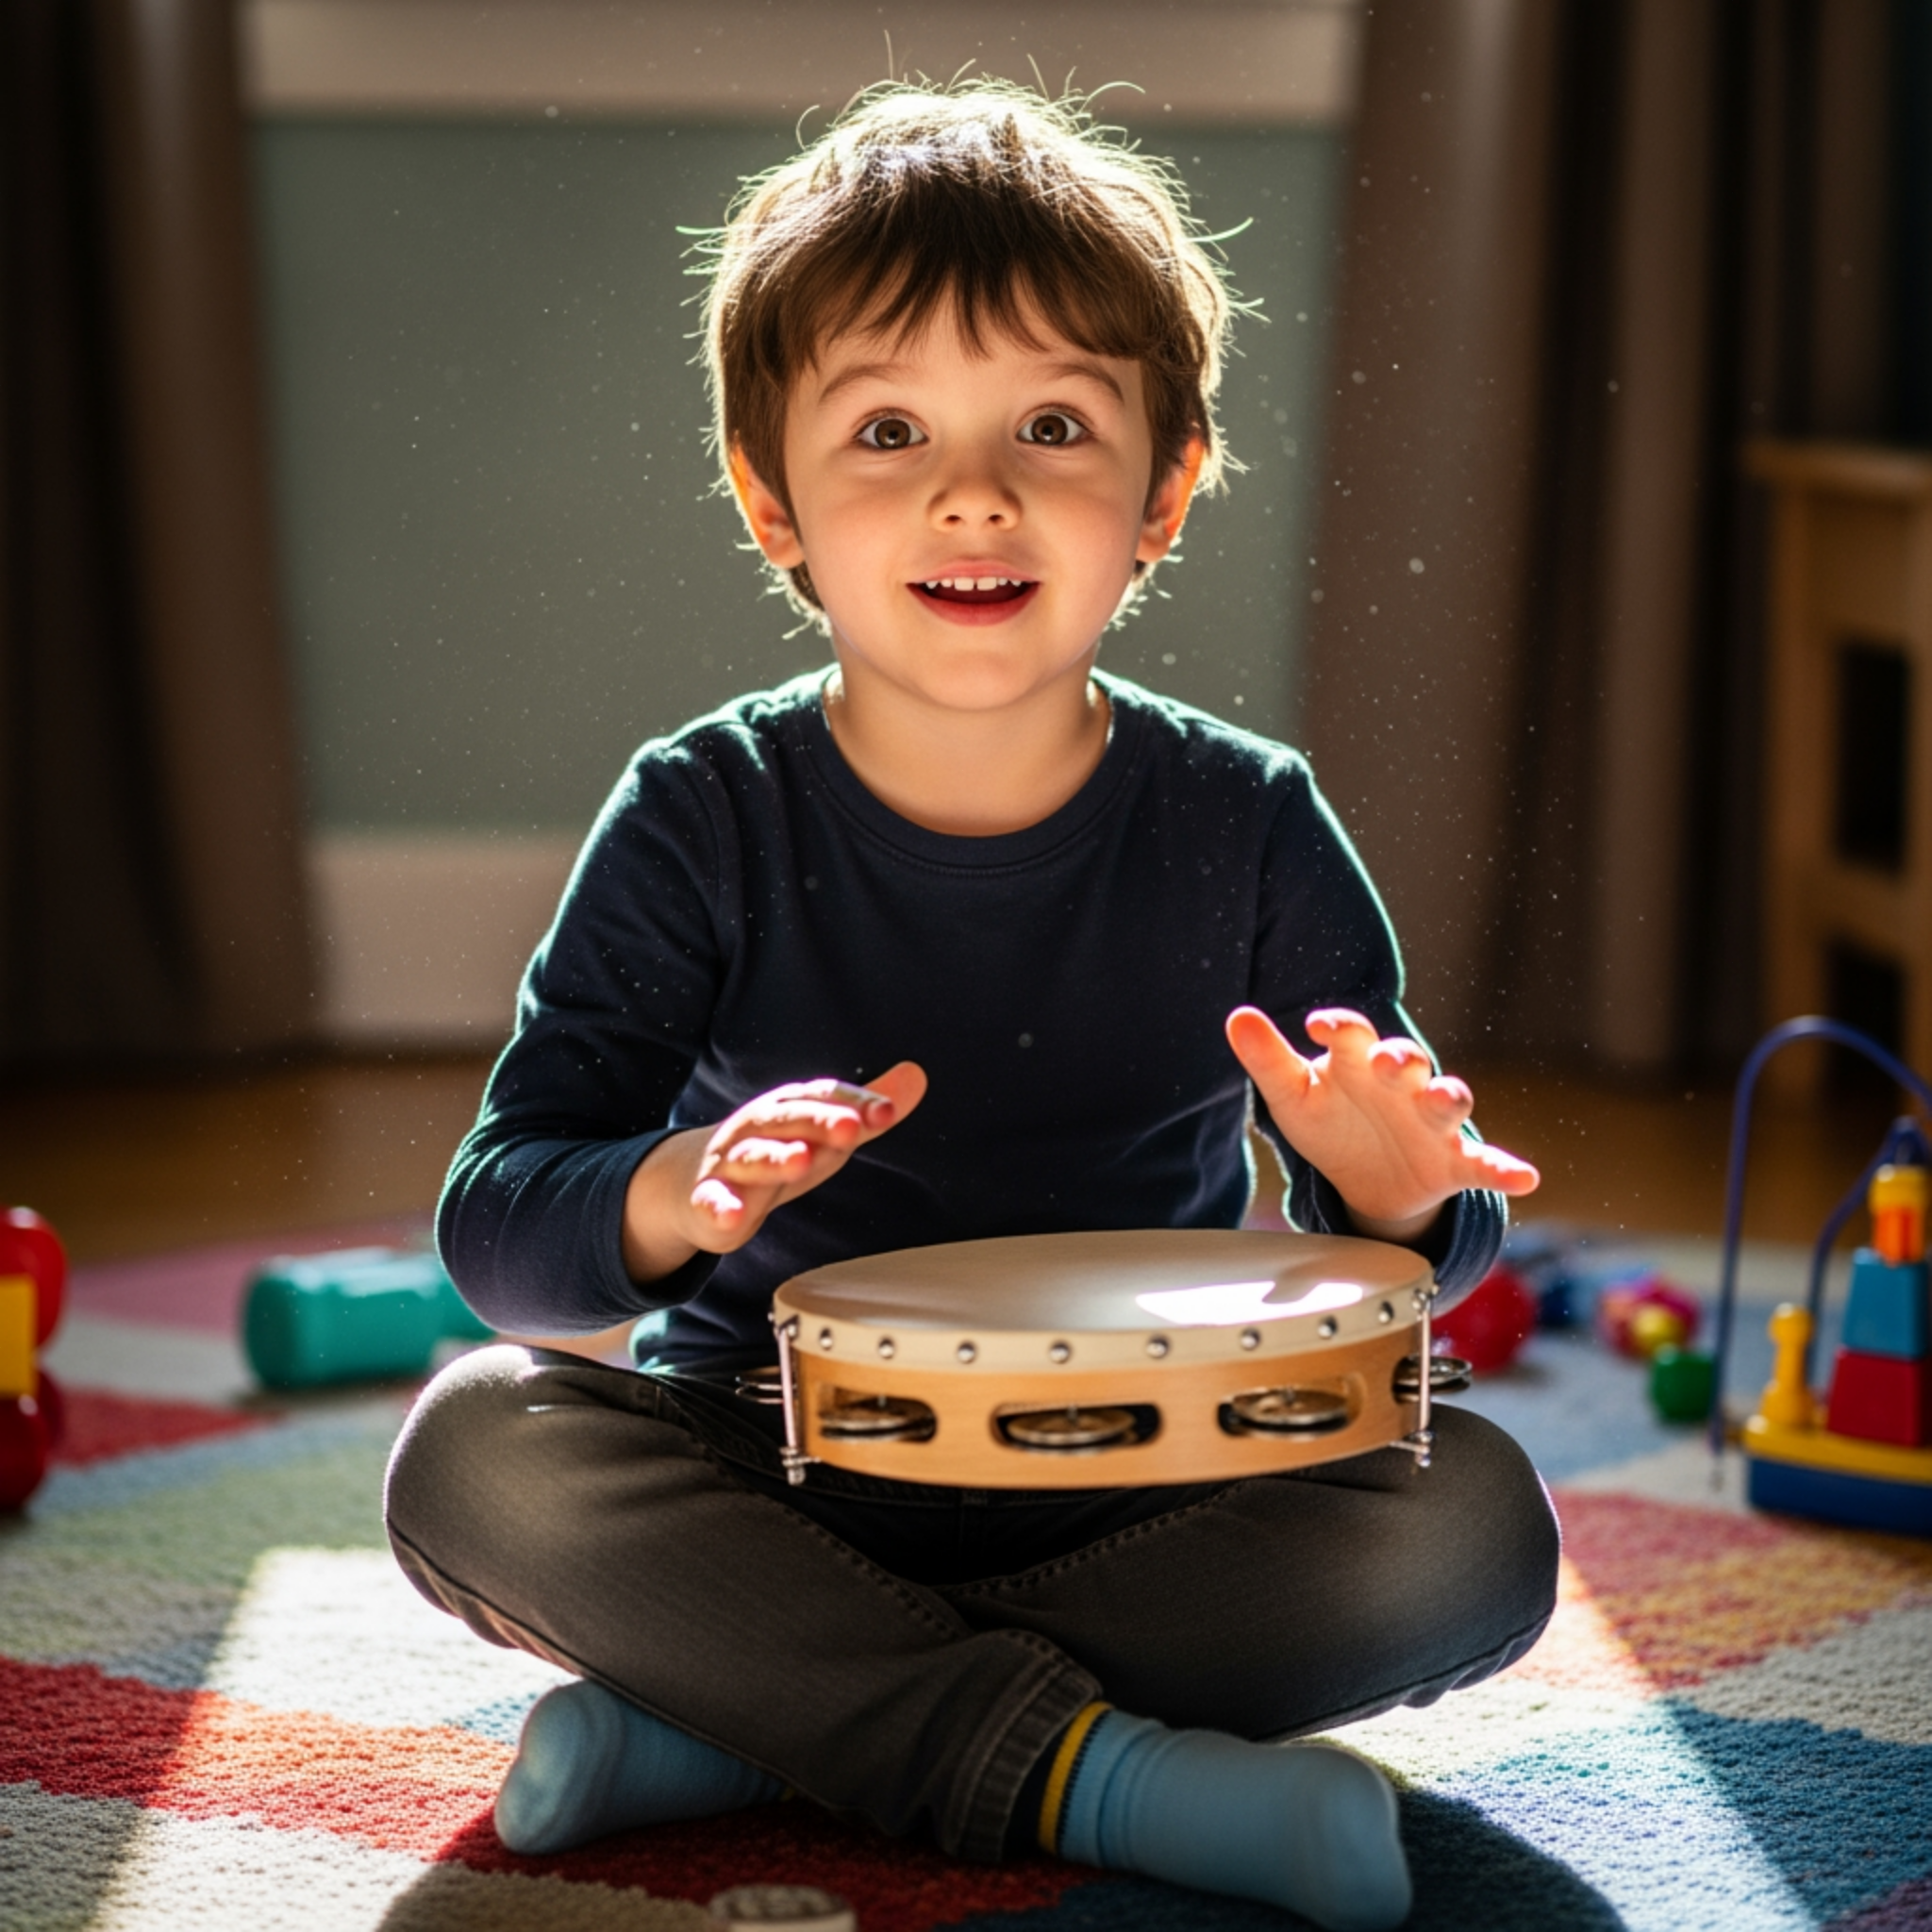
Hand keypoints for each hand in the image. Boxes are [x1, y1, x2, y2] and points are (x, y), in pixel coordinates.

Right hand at [622, 1064, 927, 1281]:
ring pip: (753, 1157)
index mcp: (790, 1107)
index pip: (824, 1097)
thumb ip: (865, 1110)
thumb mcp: (822, 1132)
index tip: (888, 1111)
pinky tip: (732, 1216)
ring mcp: (730, 1161)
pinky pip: (711, 1201)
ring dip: (776, 1158)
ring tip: (800, 1161)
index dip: (856, 1103)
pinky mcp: (708, 1198)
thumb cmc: (775, 1152)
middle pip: (789, 1120)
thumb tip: (918, 1075)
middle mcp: (758, 1126)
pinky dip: (720, 1207)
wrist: (696, 1183)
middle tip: (850, 1129)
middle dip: (820, 1122)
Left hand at [1225, 1007, 1537, 1241]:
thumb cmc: (1331, 1121)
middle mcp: (1402, 1085)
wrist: (1364, 1178)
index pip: (1354, 1036)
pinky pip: (1485, 1164)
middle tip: (1386, 1061)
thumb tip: (1236, 1016)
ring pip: (1450, 1099)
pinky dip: (1506, 1169)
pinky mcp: (1454, 1162)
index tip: (1317, 1026)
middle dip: (1400, 1059)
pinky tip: (1525, 1178)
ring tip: (1449, 1098)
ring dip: (1450, 1096)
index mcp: (1361, 1062)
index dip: (1340, 1029)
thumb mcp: (1293, 1096)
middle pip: (1409, 1060)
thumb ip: (1267, 1059)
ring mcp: (1431, 1121)